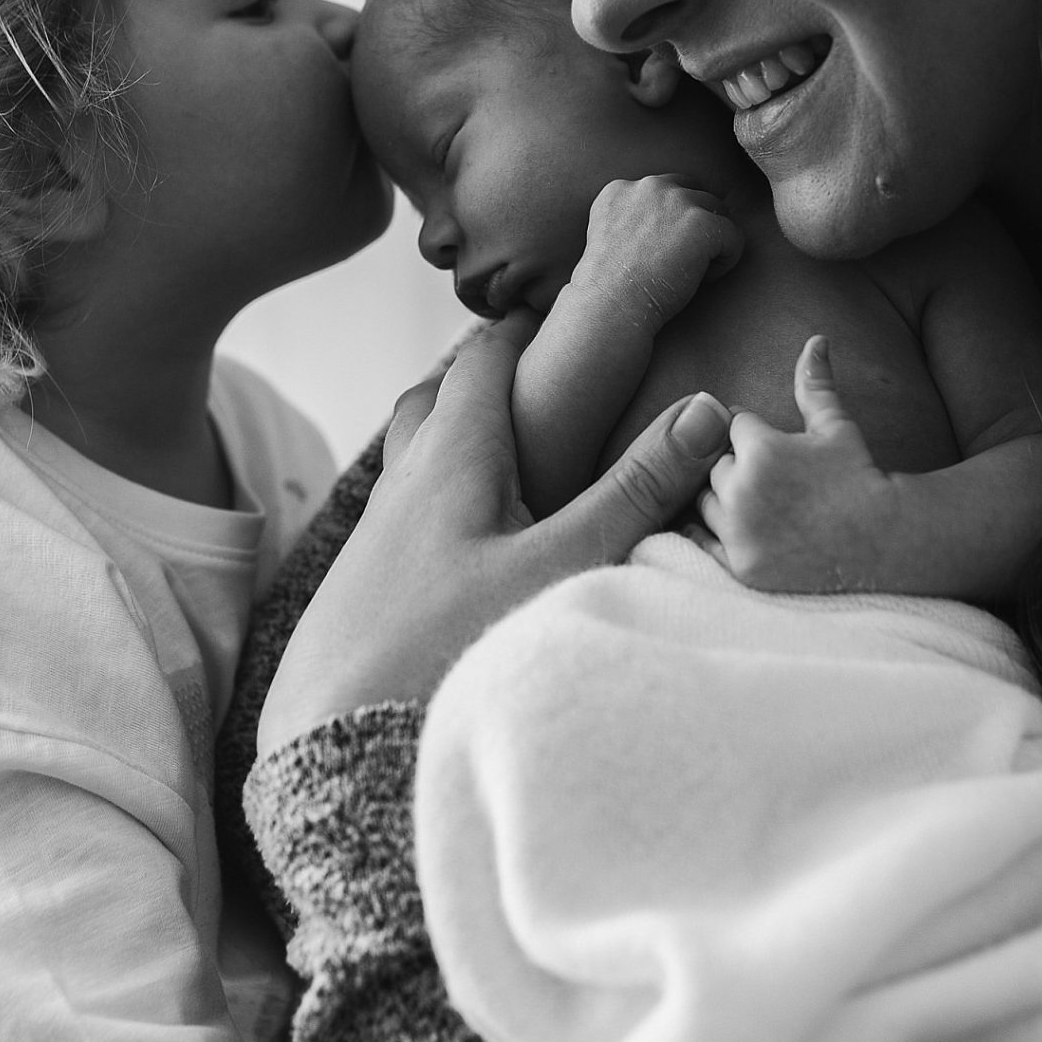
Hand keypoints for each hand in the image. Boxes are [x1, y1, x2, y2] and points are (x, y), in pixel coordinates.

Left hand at [257, 314, 731, 754]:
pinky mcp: (364, 581)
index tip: (557, 311)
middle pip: (436, 397)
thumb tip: (707, 409)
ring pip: (414, 454)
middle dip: (481, 374)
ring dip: (455, 434)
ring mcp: (377, 532)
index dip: (521, 329)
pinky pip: (404, 507)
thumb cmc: (450, 642)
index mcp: (450, 453)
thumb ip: (633, 490)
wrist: (334, 730)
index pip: (482, 359)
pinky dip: (439, 491)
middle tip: (528, 368)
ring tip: (505, 444)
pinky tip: (468, 533)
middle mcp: (403, 479)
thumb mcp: (563, 564)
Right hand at [572, 175, 744, 335]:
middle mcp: (649, 186)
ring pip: (716, 211)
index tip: (663, 249)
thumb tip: (671, 227)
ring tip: (692, 272)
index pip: (664, 190)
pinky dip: (727, 260)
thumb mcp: (611, 237)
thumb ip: (635, 219)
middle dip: (695, 224)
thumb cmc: (610, 286)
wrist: (610, 304)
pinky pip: (734, 236)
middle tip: (682, 260)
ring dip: (711, 240)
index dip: (672, 220)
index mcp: (621, 189)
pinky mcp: (702, 222)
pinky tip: (704, 280)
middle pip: (693, 194)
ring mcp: (677, 201)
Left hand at [699, 334, 896, 591]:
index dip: (756, 436)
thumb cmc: (860, 477)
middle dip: (738, 467)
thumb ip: (814, 384)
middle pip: (715, 464)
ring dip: (724, 499)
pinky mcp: (740, 566)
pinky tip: (738, 527)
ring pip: (705, 500)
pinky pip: (701, 540)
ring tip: (765, 505)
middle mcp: (742, 489)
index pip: (733, 427)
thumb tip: (816, 339)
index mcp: (761, 450)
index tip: (780, 451)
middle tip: (775, 482)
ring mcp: (739, 532)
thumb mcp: (836, 426)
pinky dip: (711, 532)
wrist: (884, 542)